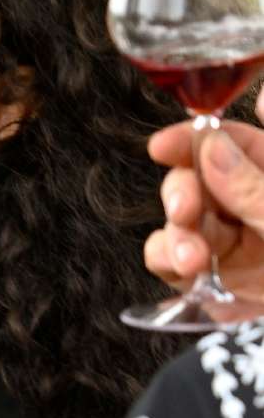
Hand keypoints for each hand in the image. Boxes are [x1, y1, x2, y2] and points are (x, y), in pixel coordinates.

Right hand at [145, 96, 263, 297]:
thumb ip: (254, 188)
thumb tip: (211, 145)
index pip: (235, 142)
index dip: (196, 137)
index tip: (164, 146)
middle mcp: (248, 205)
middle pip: (197, 177)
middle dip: (183, 191)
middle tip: (184, 210)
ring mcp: (227, 242)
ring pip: (181, 218)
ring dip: (177, 234)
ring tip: (193, 260)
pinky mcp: (207, 279)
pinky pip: (169, 258)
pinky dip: (166, 259)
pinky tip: (186, 269)